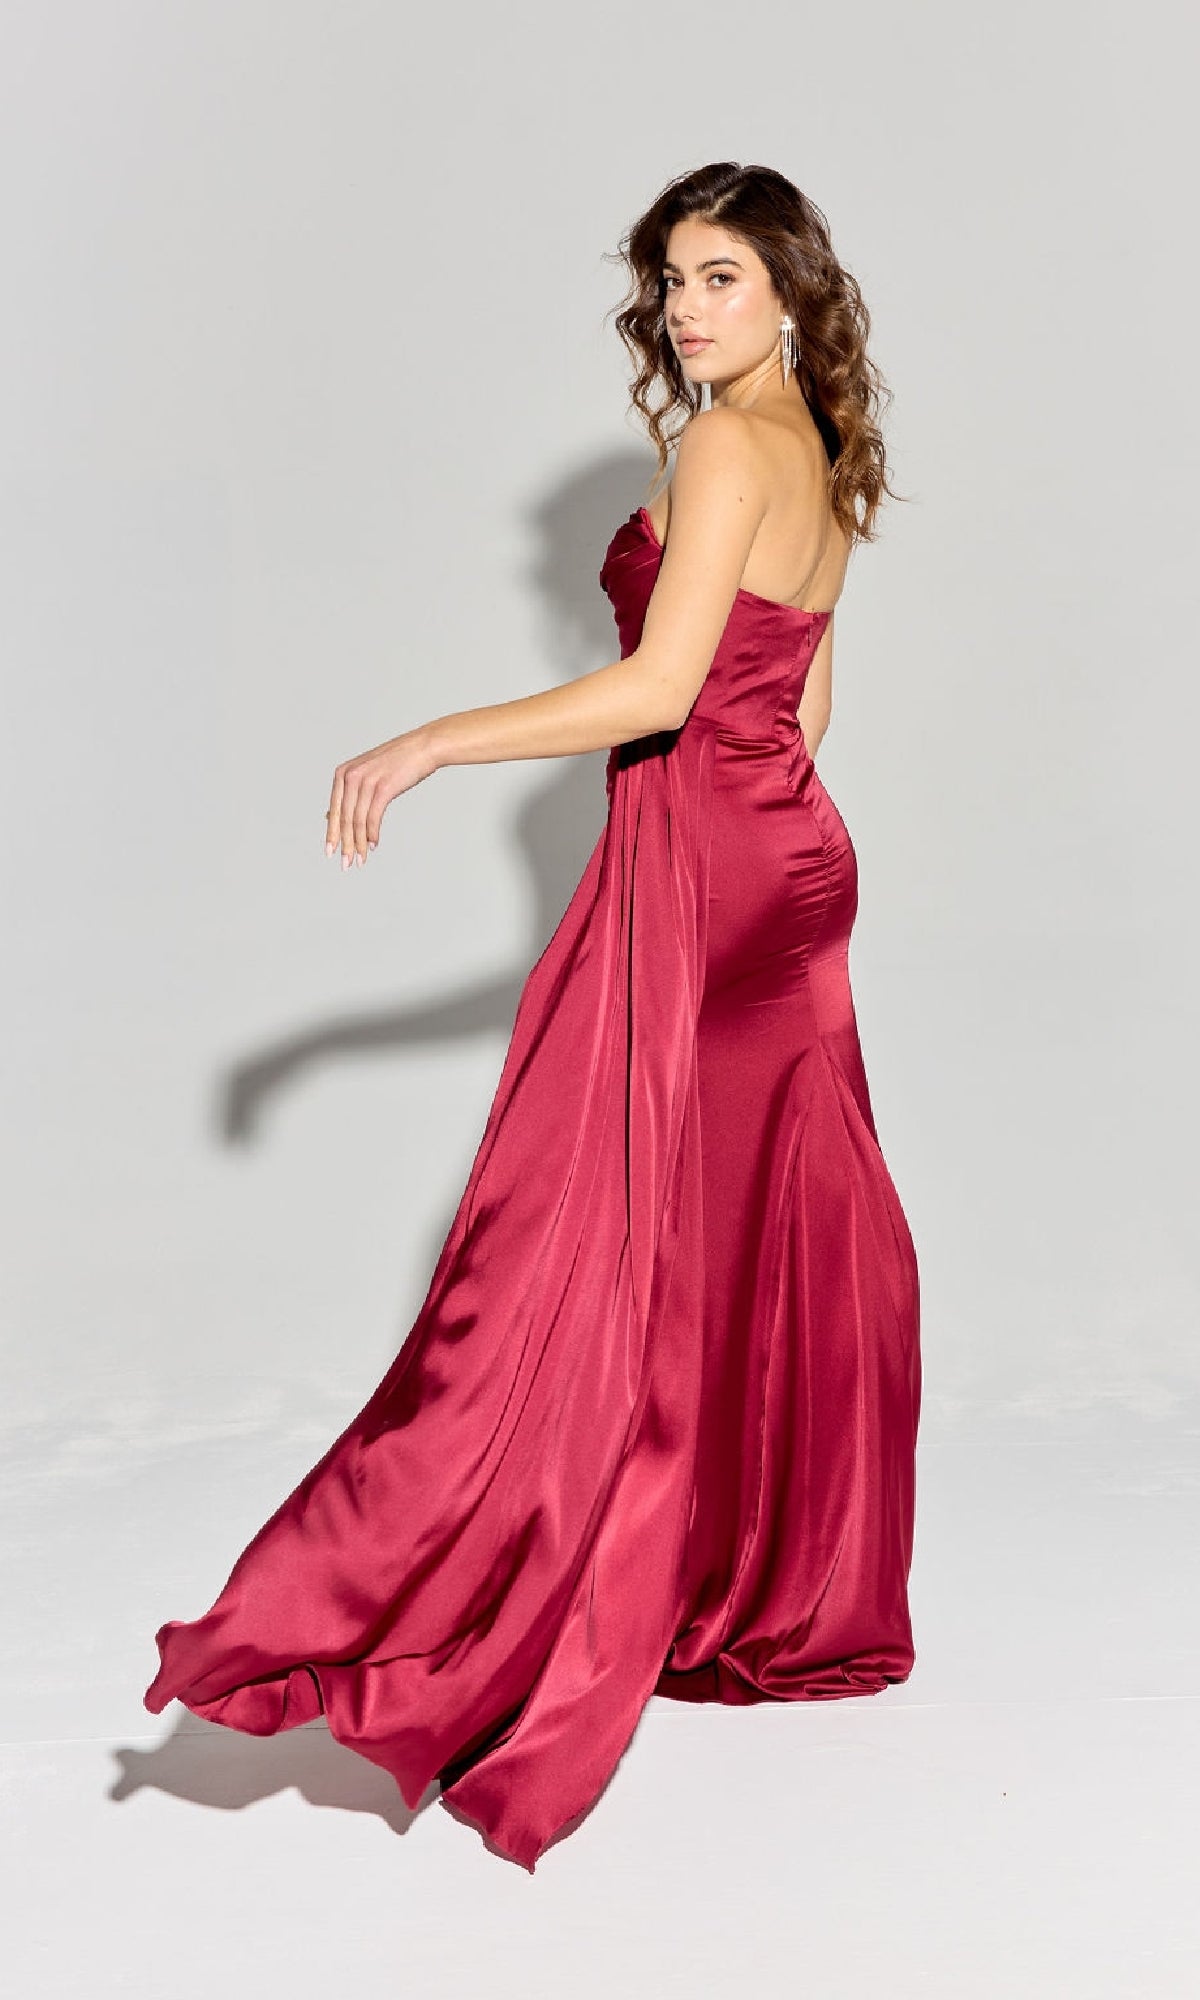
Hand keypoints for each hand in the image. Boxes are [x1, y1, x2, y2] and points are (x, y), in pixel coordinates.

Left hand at [324, 724, 438, 867]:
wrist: (423, 747)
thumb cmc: (397, 762)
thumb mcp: (367, 774)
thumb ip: (350, 793)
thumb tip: (331, 817)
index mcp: (343, 773)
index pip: (334, 810)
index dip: (332, 834)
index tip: (330, 852)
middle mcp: (350, 776)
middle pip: (344, 818)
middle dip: (344, 844)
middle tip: (345, 864)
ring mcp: (366, 781)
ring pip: (357, 821)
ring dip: (359, 844)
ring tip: (361, 859)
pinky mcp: (383, 788)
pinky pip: (373, 817)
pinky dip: (372, 834)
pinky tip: (374, 845)